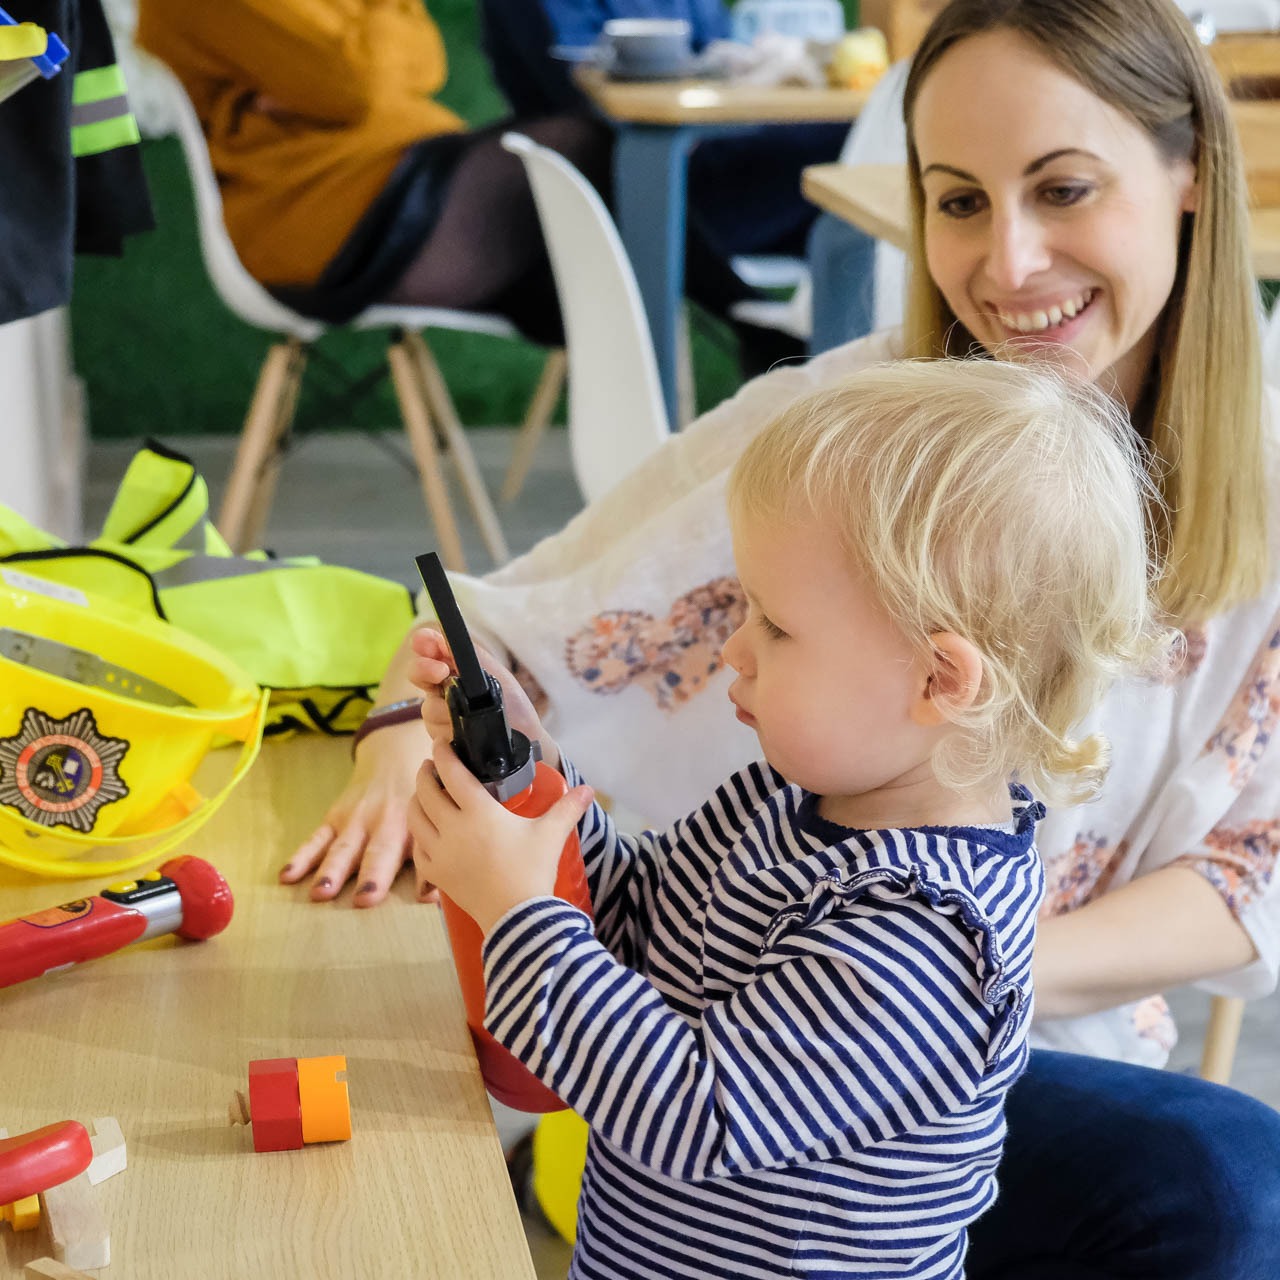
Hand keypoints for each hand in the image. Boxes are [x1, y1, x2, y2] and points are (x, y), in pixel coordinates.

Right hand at [279, 717, 437, 906]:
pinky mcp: (334, 817)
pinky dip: (301, 857)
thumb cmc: (420, 800)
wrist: (394, 757)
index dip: (423, 874)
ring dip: (332, 871)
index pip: (421, 851)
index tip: (422, 897)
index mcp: (415, 824)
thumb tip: (441, 897)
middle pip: (379, 852)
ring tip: (321, 893)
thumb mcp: (433, 818)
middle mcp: (385, 821)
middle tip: (365, 900)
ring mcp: (356, 819)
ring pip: (343, 848)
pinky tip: (287, 876)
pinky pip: (316, 839)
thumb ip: (434, 854)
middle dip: (372, 875)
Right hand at [408, 627, 558, 769]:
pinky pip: (433, 729)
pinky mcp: (439, 737)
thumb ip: (469, 655)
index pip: (430, 650)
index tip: (426, 643)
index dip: (424, 643)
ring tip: (470, 713)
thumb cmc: (512, 704)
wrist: (523, 739)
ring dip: (446, 707)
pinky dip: (449, 727)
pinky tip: (462, 729)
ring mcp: (439, 713)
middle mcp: (443, 689)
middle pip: (418, 674)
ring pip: (427, 706)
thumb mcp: (495, 674)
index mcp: (455, 669)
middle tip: (440, 671)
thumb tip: (442, 638)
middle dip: (424, 669)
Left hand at [408, 740, 592, 934]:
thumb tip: (589, 789)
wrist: (517, 917)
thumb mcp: (552, 834)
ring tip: (425, 794)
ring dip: (416, 801)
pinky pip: (417, 848)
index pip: (453, 773)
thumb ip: (568, 807)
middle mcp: (453, 827)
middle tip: (431, 765)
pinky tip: (427, 832)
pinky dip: (419, 835)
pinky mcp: (436, 873)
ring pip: (415, 818)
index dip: (444, 754)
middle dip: (425, 773)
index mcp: (479, 811)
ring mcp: (440, 852)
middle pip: (426, 791)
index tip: (441, 743)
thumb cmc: (533, 870)